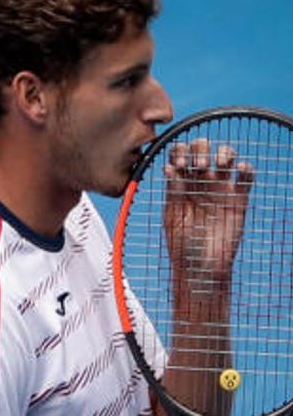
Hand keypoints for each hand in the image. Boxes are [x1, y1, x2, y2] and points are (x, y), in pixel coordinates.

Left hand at [163, 138, 253, 285]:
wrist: (201, 266)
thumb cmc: (180, 243)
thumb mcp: (172, 216)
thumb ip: (173, 192)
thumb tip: (170, 168)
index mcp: (179, 183)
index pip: (179, 154)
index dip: (179, 151)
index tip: (179, 164)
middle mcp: (199, 181)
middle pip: (202, 149)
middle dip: (201, 149)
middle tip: (199, 164)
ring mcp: (220, 189)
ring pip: (226, 157)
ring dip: (224, 152)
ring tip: (219, 164)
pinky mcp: (238, 200)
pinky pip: (246, 178)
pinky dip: (246, 168)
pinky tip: (240, 170)